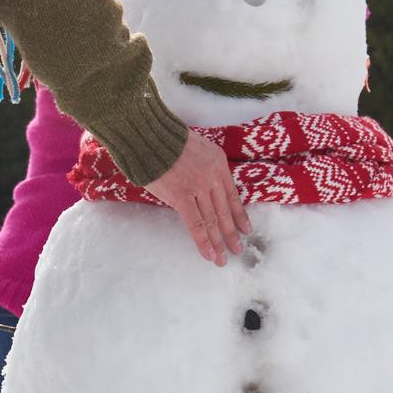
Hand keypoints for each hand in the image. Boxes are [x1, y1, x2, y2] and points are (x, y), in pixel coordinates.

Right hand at [140, 132, 249, 265]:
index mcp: (218, 162)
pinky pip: (197, 224)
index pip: (232, 194)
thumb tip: (203, 189)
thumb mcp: (195, 148)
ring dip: (219, 242)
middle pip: (224, 210)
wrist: (147, 134)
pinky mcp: (182, 196)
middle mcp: (213, 175)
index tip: (245, 229)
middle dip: (231, 233)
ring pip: (213, 220)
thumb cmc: (163, 141)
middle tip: (237, 249)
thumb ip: (204, 167)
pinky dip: (204, 242)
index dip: (239, 215)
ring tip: (222, 258)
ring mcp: (199, 186)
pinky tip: (209, 255)